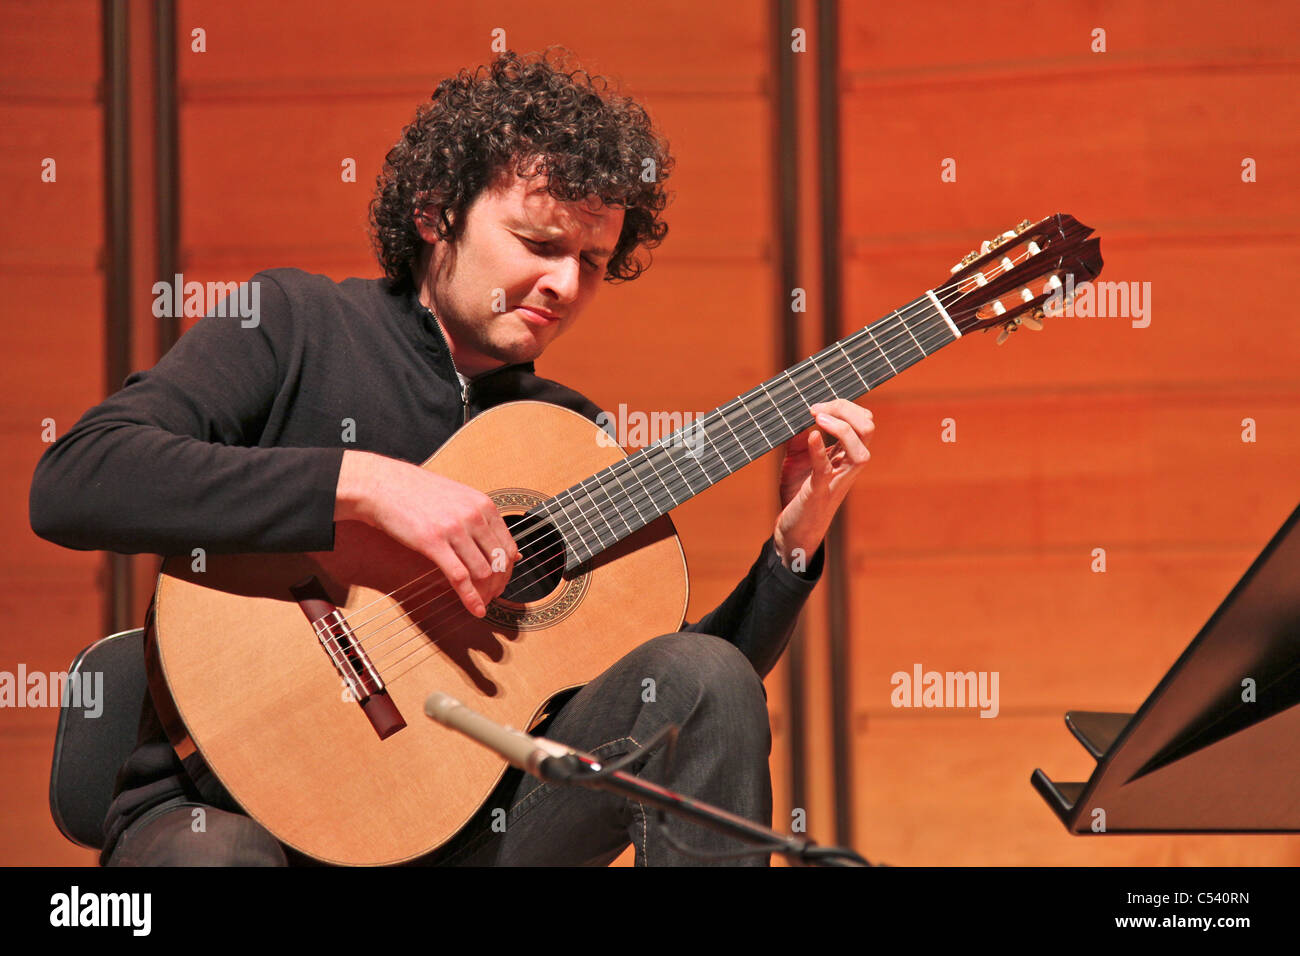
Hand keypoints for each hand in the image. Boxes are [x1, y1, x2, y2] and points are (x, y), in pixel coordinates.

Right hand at [334, 451, 519, 617]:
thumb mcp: (458, 498)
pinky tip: (474, 609)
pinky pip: (460, 577)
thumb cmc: (417, 492)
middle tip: (493, 597)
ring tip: (482, 604)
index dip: (507, 571)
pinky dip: (470, 598)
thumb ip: (481, 519)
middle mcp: (474, 516)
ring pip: (483, 572)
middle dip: (499, 585)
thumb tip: (503, 548)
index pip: (508, 546)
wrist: (382, 485)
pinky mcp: (433, 542)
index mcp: (483, 504)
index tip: (502, 582)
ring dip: (485, 594)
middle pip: (499, 562)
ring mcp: (454, 529)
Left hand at [773, 399, 874, 567]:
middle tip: (817, 409)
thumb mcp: (797, 457)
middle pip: (867, 430)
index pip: (862, 421)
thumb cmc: (798, 493)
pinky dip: (819, 451)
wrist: (791, 530)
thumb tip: (800, 412)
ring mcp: (836, 480)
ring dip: (842, 429)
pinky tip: (811, 436)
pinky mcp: (819, 493)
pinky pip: (825, 470)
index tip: (816, 405)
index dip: (843, 406)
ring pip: (861, 452)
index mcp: (846, 455)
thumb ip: (800, 435)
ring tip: (818, 418)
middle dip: (847, 410)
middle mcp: (847, 466)